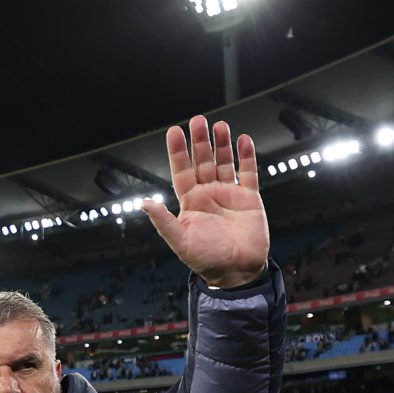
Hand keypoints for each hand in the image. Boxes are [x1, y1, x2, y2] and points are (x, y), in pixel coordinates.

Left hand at [141, 115, 268, 288]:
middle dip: (200, 142)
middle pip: (202, 161)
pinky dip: (246, 156)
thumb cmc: (206, 260)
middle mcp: (208, 194)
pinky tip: (243, 140)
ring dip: (222, 144)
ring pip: (224, 162)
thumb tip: (143, 203)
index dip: (177, 152)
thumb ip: (163, 221)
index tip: (174, 131)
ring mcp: (229, 194)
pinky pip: (248, 172)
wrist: (237, 272)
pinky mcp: (249, 198)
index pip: (181, 171)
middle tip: (198, 120)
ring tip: (220, 126)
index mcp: (190, 202)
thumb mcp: (181, 241)